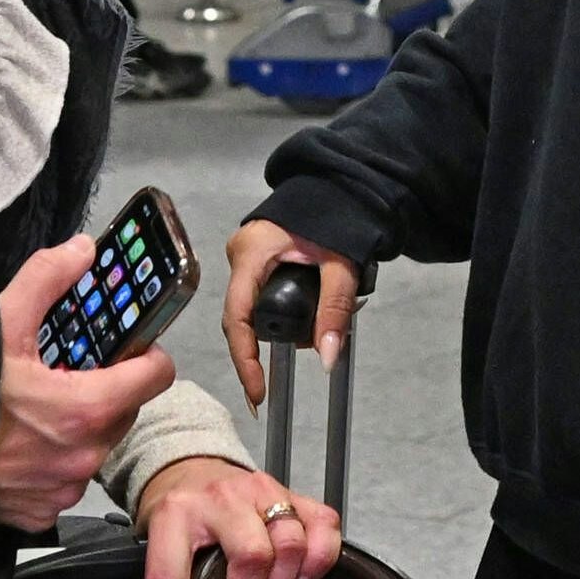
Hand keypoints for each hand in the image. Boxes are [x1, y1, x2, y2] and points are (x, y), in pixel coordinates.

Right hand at [0, 234, 176, 528]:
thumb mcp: (0, 322)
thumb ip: (47, 279)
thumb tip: (81, 250)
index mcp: (86, 407)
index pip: (156, 376)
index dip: (145, 354)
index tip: (129, 347)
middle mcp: (82, 455)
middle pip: (125, 411)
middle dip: (107, 390)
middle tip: (70, 374)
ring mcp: (61, 489)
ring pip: (94, 447)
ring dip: (79, 429)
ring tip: (37, 410)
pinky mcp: (38, 513)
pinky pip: (64, 482)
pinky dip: (51, 463)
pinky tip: (19, 445)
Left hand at [132, 457, 343, 578]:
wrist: (194, 471)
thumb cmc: (182, 514)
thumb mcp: (160, 543)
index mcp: (177, 512)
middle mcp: (224, 498)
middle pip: (253, 557)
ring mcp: (264, 492)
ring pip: (292, 544)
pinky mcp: (296, 495)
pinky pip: (324, 528)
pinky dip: (318, 563)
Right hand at [223, 219, 360, 405]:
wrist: (341, 186)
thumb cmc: (338, 215)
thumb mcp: (341, 265)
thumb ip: (335, 310)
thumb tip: (328, 358)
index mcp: (252, 252)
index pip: (237, 317)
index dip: (244, 359)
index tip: (257, 392)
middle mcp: (240, 256)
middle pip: (244, 317)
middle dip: (276, 340)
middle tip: (312, 346)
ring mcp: (246, 259)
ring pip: (255, 309)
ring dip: (286, 325)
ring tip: (322, 323)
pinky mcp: (256, 262)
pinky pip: (262, 296)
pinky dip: (285, 310)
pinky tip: (311, 313)